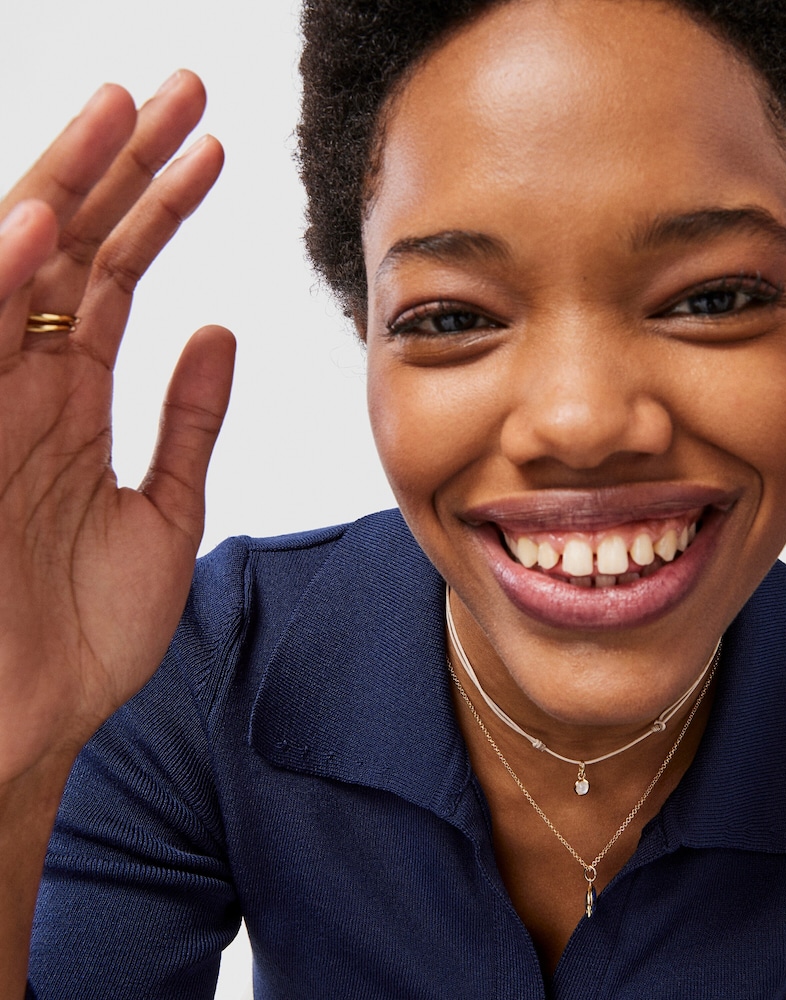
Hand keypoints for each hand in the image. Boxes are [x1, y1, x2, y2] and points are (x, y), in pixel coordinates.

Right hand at [0, 72, 234, 782]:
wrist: (24, 726)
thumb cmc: (84, 635)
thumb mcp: (163, 514)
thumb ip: (187, 422)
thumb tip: (219, 333)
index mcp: (72, 402)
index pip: (120, 276)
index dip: (163, 209)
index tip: (212, 150)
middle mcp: (24, 386)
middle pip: (77, 251)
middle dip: (125, 168)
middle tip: (178, 92)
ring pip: (24, 273)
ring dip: (70, 190)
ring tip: (121, 111)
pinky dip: (2, 284)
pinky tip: (41, 224)